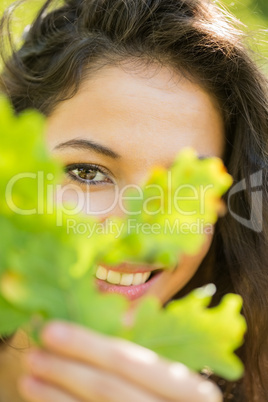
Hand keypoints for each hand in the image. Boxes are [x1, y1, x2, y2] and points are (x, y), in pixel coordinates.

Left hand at [18, 321, 221, 401]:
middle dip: (65, 369)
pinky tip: (47, 399)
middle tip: (33, 353)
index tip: (51, 329)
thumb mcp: (178, 374)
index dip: (86, 344)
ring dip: (56, 395)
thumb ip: (150, 350)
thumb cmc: (182, 396)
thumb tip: (108, 319)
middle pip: (107, 389)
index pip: (128, 360)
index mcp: (191, 390)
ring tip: (30, 376)